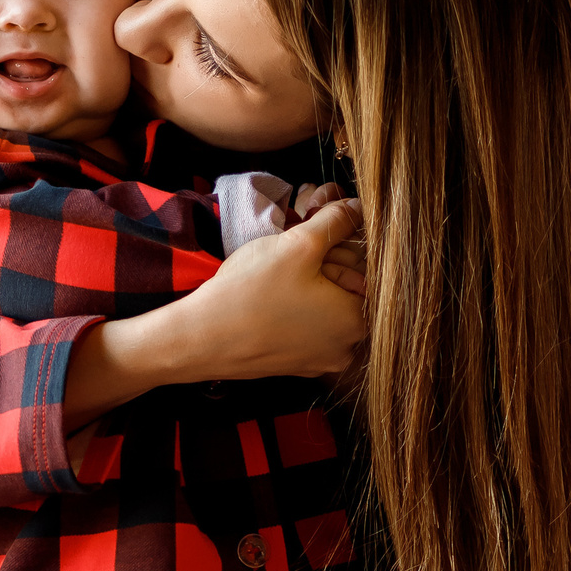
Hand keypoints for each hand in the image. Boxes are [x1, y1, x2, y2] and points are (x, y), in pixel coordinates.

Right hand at [61, 200, 366, 428]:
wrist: (201, 340)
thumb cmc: (251, 293)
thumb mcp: (298, 244)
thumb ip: (336, 221)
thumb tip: (357, 208)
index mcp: (358, 318)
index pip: (368, 267)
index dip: (343, 239)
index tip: (318, 225)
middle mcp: (348, 346)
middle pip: (348, 286)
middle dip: (326, 255)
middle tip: (298, 234)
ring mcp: (321, 358)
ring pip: (327, 304)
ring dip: (311, 277)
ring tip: (282, 260)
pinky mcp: (296, 362)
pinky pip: (308, 324)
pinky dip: (297, 304)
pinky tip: (272, 289)